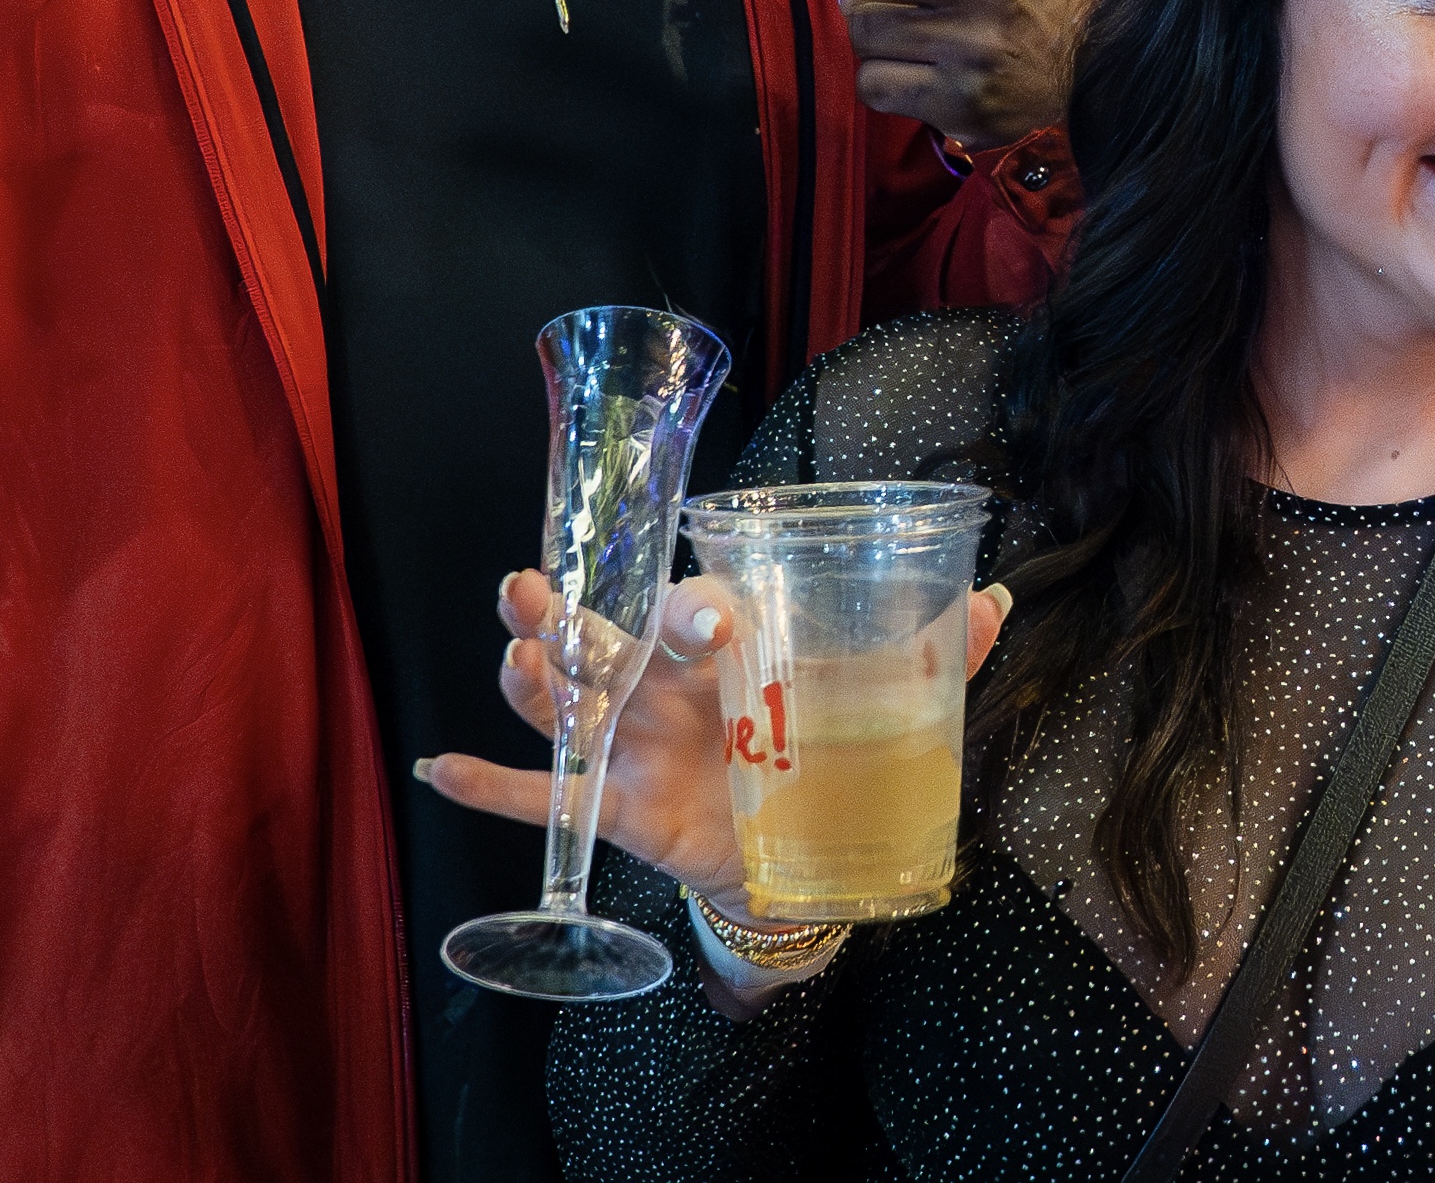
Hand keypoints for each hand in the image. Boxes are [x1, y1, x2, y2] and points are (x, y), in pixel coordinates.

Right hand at [421, 569, 1013, 925]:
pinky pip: (544, 798)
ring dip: (532, 682)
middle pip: (611, 642)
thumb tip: (994, 598)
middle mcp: (671, 687)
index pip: (705, 614)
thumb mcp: (882, 707)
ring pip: (571, 706)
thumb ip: (935, 657)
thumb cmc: (824, 748)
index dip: (701, 610)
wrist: (799, 851)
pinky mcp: (618, 810)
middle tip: (526, 584)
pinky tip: (440, 770)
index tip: (712, 617)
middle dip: (570, 615)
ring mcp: (635, 746)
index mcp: (730, 652)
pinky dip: (492, 785)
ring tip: (507, 660)